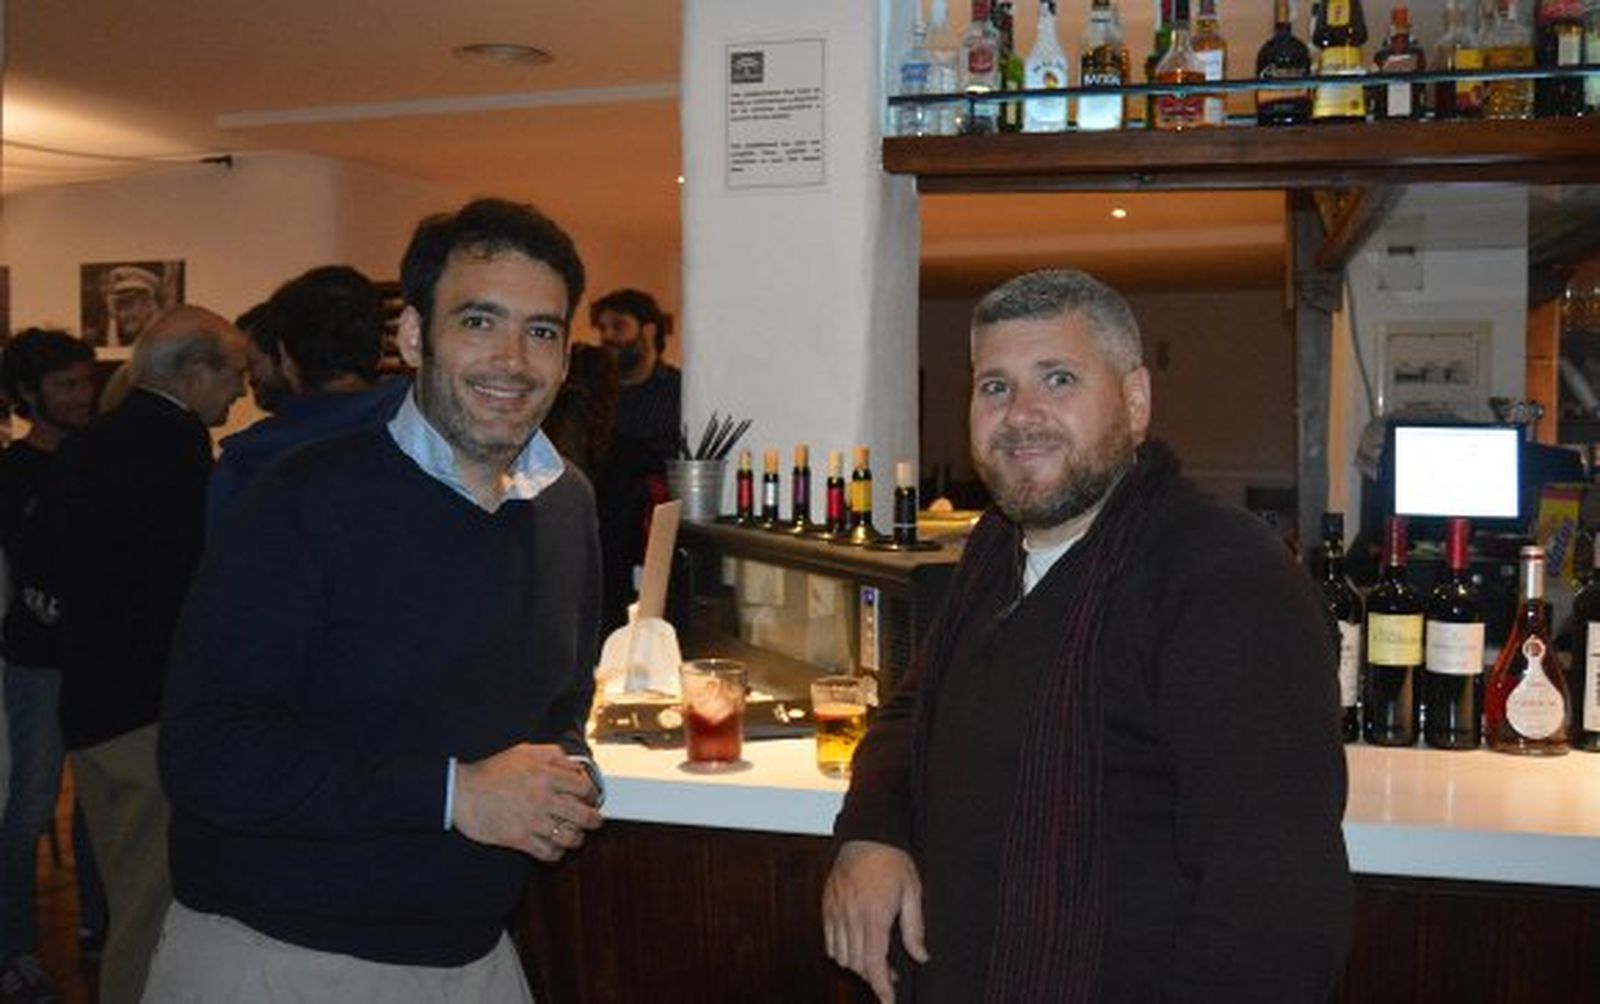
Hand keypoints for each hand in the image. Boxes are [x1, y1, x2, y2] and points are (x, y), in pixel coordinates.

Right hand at [451, 743, 601, 861]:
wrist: (462, 791)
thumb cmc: (492, 770)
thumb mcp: (524, 751)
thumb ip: (553, 755)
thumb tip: (573, 765)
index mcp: (547, 775)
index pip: (585, 788)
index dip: (593, 795)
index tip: (592, 799)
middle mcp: (544, 799)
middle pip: (584, 816)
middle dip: (594, 821)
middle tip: (594, 821)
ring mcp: (533, 821)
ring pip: (570, 838)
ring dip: (576, 838)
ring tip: (574, 836)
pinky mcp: (520, 839)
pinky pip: (548, 853)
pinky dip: (556, 853)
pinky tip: (555, 848)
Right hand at [822, 840, 928, 1002]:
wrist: (865, 835)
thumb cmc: (892, 860)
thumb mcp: (913, 891)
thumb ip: (915, 928)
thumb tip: (921, 956)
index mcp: (875, 913)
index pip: (874, 962)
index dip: (881, 986)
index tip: (888, 1000)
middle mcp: (851, 915)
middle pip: (857, 964)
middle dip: (874, 977)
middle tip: (892, 976)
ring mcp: (835, 910)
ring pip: (841, 956)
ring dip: (857, 966)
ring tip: (875, 960)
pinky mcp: (826, 906)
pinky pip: (829, 941)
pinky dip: (841, 952)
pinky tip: (856, 946)